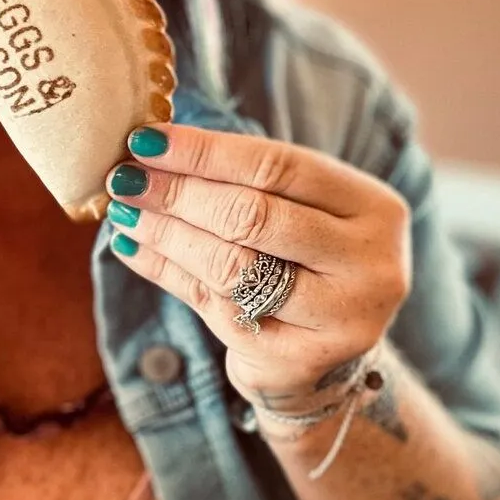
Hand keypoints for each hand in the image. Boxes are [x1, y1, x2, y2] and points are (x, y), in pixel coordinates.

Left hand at [106, 125, 410, 409]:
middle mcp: (370, 263)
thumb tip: (153, 147)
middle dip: (180, 192)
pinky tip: (133, 249)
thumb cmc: (308, 262)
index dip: (207, 152)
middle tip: (125, 178)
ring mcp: (339, 318)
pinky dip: (166, 273)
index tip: (147, 139)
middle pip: (256, 216)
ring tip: (124, 213)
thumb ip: (249, 181)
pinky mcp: (297, 360)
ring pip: (233, 266)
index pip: (280, 166)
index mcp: (375, 208)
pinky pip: (215, 309)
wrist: (331, 360)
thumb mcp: (301, 212)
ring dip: (167, 234)